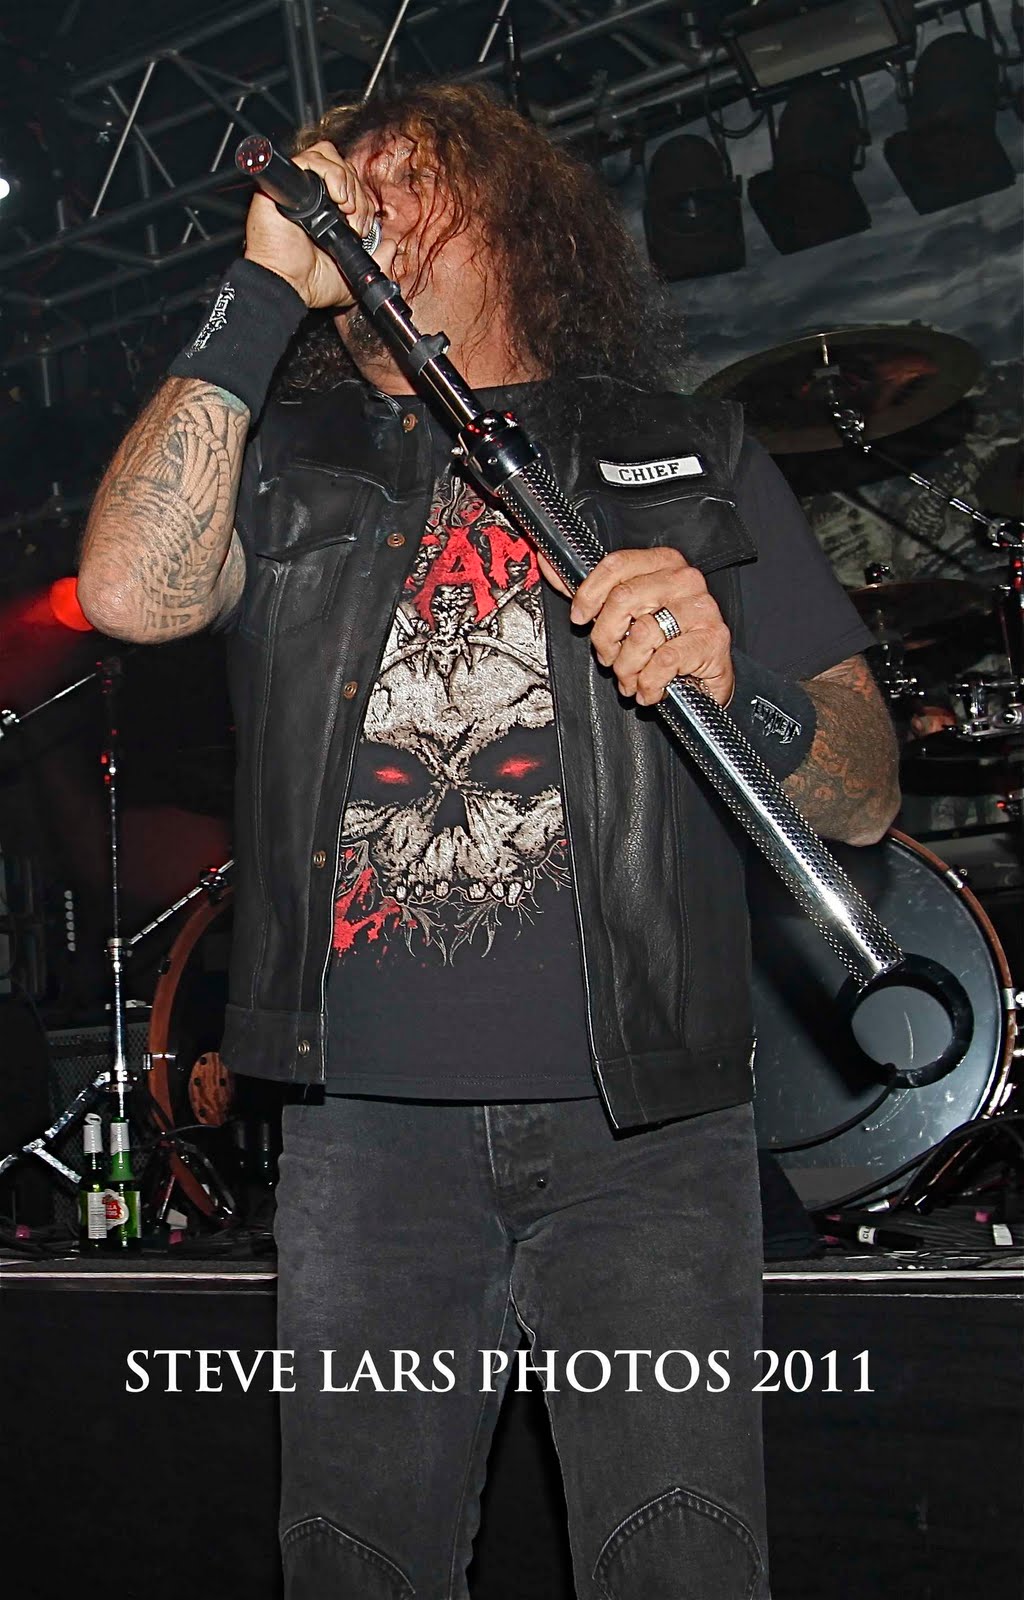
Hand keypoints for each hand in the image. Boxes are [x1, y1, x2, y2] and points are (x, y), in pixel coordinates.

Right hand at [243, 140, 382, 308]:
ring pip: (328, 157)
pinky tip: (337, 198)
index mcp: (328, 212)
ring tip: (347, 209)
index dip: (362, 199)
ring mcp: (297, 189)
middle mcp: (313, 197)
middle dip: (358, 194)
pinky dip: (329, 173)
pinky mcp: (282, 186)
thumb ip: (377, 259)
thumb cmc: (312, 282)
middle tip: (355, 221)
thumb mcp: (354, 272)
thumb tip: (392, 245)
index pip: (350, 184)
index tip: (362, 224)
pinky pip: (308, 159)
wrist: (290, 286)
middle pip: (342, 168)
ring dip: (346, 182)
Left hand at [550, 546, 734, 707]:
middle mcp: (685, 580)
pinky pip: (664, 661)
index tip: (580, 617)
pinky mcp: (712, 639)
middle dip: (606, 637)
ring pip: (642, 633)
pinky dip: (650, 683)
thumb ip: (590, 591)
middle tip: (608, 656)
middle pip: (623, 599)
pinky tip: (651, 688)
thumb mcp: (625, 614)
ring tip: (632, 677)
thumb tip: (549, 563)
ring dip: (628, 666)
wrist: (706, 678)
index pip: (617, 564)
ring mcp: (701, 608)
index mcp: (663, 563)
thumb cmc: (664, 643)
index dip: (589, 594)